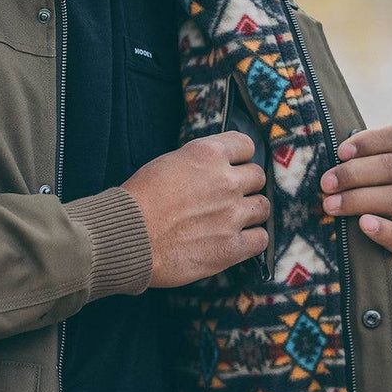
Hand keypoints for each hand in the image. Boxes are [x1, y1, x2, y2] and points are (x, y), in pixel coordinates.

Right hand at [122, 132, 268, 287]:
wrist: (128, 235)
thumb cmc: (139, 198)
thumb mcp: (167, 162)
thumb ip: (198, 162)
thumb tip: (214, 168)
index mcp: (207, 154)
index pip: (246, 144)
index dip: (239, 156)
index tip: (233, 165)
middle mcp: (226, 181)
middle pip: (258, 176)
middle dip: (246, 184)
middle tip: (229, 194)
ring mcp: (232, 215)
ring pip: (263, 206)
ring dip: (251, 211)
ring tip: (234, 218)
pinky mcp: (232, 247)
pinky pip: (261, 239)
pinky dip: (252, 239)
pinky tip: (238, 239)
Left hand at [320, 125, 391, 264]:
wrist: (321, 246)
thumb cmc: (315, 200)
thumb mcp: (319, 177)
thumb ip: (321, 159)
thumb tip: (304, 142)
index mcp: (382, 162)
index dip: (370, 141)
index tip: (340, 152)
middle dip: (354, 173)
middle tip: (325, 185)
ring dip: (360, 199)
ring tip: (330, 206)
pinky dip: (386, 230)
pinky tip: (363, 225)